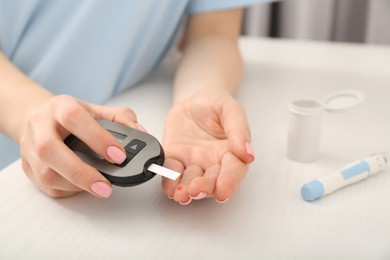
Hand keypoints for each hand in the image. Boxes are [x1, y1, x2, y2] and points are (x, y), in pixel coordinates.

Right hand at [20, 95, 138, 197]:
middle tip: (106, 187)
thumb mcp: (96, 110)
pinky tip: (83, 187)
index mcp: (60, 107)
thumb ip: (120, 118)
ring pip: (45, 173)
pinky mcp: (27, 167)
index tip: (119, 156)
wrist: (40, 118)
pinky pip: (45, 186)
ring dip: (75, 185)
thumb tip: (139, 131)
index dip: (97, 138)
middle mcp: (39, 125)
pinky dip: (68, 190)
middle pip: (50, 150)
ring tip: (99, 188)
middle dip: (81, 172)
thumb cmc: (71, 116)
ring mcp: (29, 147)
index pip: (75, 118)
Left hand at [161, 89, 254, 204]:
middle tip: (196, 191)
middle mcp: (213, 162)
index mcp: (231, 152)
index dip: (229, 182)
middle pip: (212, 181)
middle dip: (204, 189)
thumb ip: (238, 129)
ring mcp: (193, 163)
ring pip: (191, 181)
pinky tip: (169, 188)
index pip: (233, 171)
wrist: (194, 100)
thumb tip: (247, 152)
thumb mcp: (230, 109)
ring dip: (186, 190)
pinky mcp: (175, 159)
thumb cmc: (216, 105)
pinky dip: (170, 182)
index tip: (223, 192)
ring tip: (181, 194)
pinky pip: (172, 172)